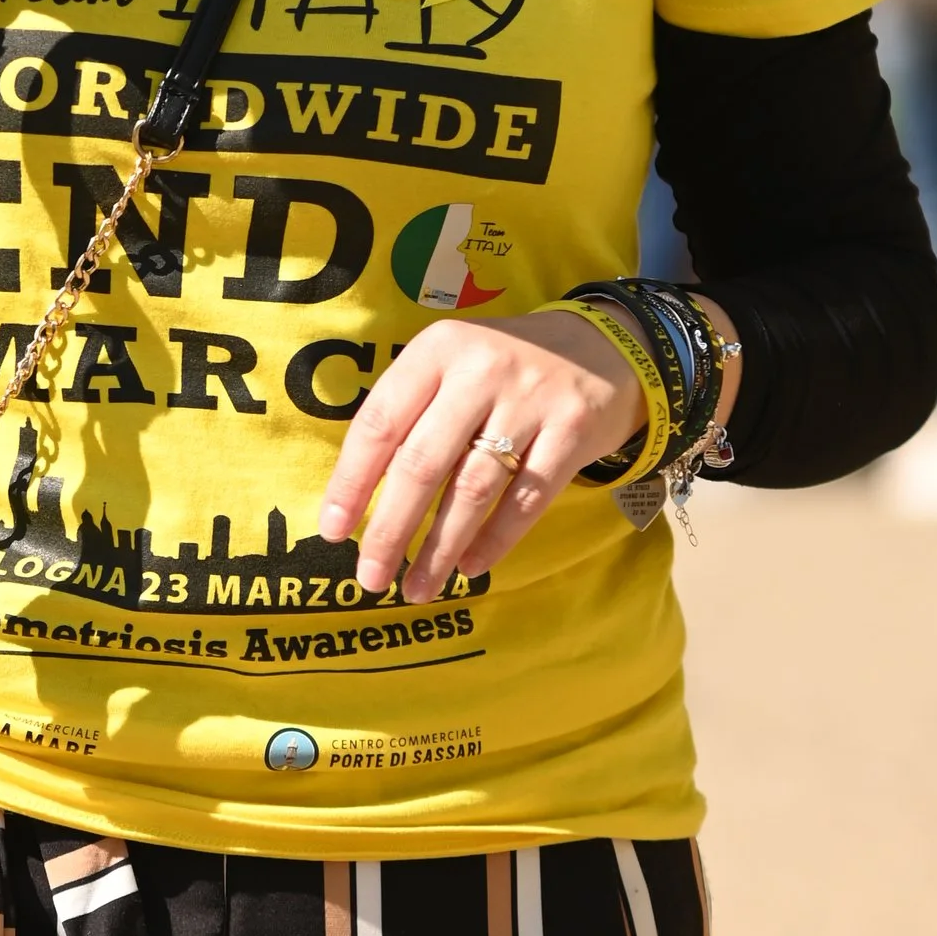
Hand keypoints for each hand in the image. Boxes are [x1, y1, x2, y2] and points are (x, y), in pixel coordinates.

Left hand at [317, 311, 645, 600]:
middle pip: (421, 463)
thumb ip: (411, 413)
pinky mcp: (573, 429)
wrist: (603, 348)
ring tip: (416, 588)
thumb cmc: (503, 369)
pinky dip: (495, 540)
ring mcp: (531, 399)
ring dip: (440, 548)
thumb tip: (357, 496)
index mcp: (437, 349)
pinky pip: (526, 499)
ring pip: (473, 489)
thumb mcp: (451, 366)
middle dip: (391, 529)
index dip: (351, 481)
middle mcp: (481, 369)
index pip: (379, 423)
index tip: (333, 531)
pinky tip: (470, 566)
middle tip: (370, 577)